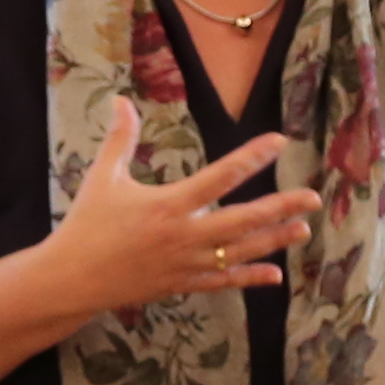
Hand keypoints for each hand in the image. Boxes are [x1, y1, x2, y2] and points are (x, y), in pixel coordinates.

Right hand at [45, 100, 324, 313]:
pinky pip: (223, 280)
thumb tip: (120, 100)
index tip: (278, 141)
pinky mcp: (183, 284)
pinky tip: (274, 275)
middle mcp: (185, 235)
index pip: (221, 176)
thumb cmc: (87, 225)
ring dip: (274, 240)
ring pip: (241, 251)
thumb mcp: (103, 177)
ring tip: (302, 229)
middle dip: (281, 208)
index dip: (252, 157)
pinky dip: (249, 277)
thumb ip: (119, 138)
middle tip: (312, 198)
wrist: (72, 278)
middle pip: (244, 220)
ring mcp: (187, 263)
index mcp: (169, 204)